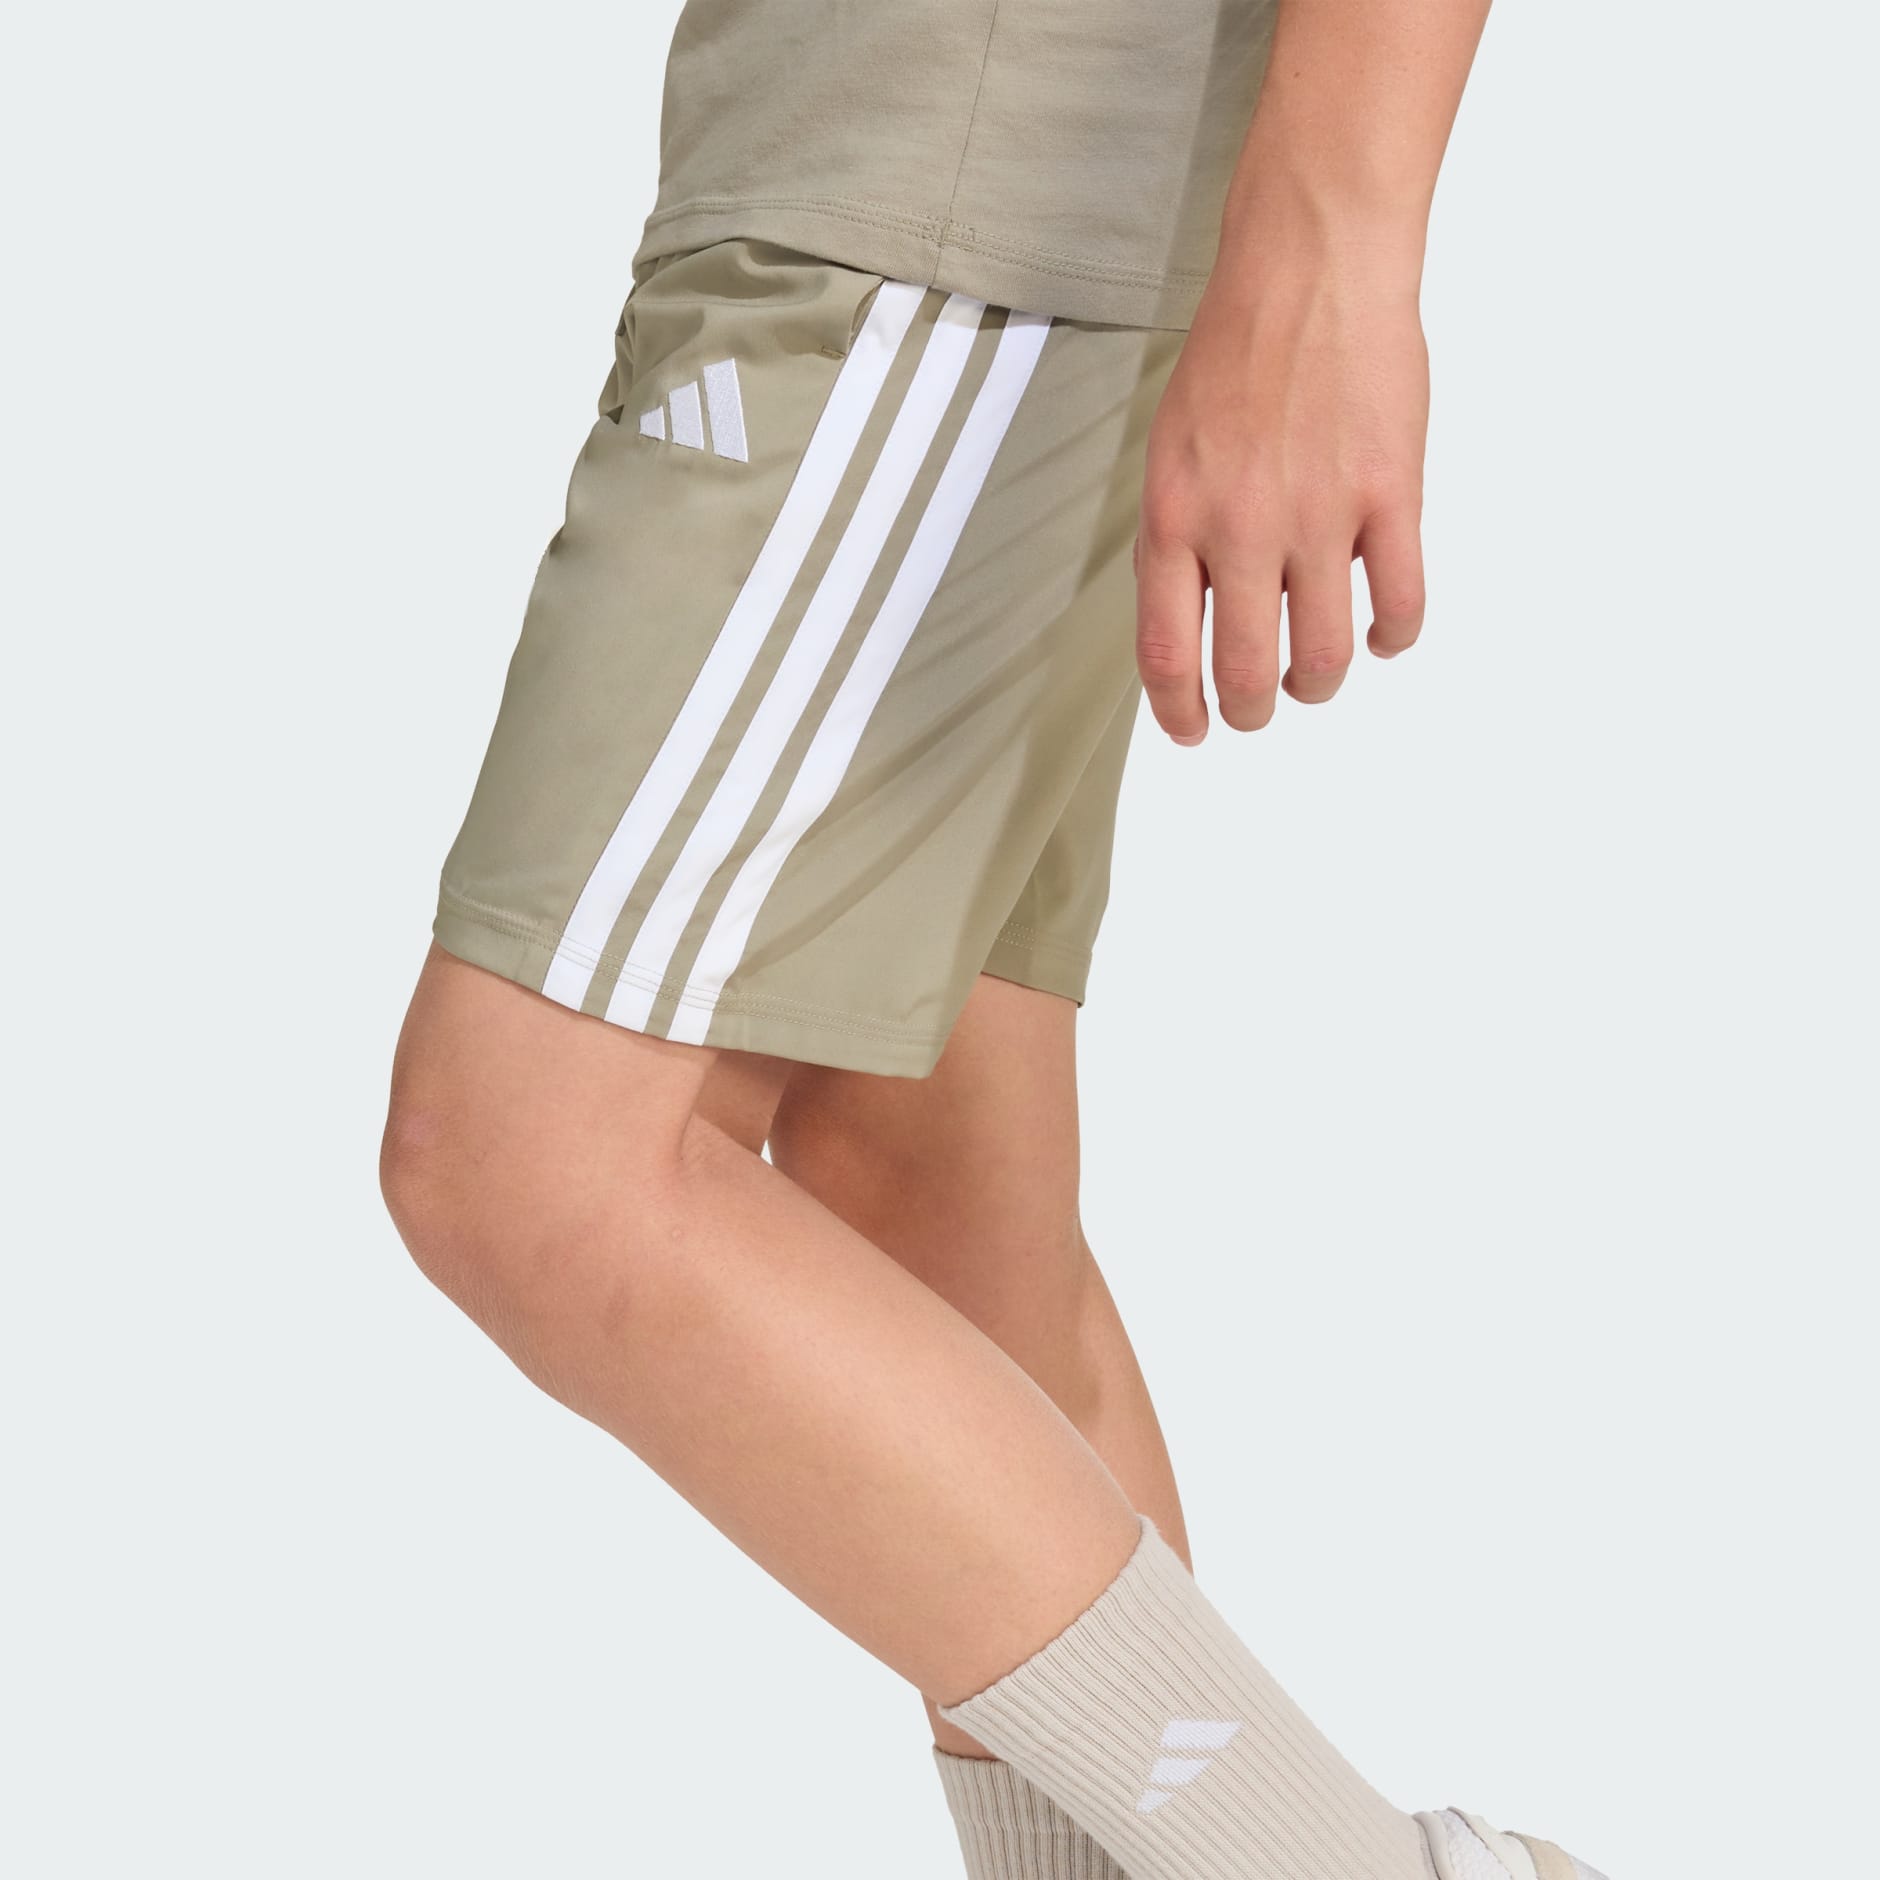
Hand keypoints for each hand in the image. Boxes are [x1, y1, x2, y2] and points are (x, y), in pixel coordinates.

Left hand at [1135, 243, 1429, 741]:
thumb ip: (1175, 540)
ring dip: (1318, 683)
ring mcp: (1321, 514)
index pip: (1169, 653)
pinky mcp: (1392, 495)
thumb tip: (1185, 621)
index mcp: (1176, 517)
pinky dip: (1393, 637)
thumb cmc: (1238, 354)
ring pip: (1325, 656)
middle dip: (1253, 709)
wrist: (1312, 269)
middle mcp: (1243, 527)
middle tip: (1260, 707)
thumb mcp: (1170, 452)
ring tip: (1315, 675)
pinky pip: (1401, 604)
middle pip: (1248, 671)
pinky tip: (1385, 632)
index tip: (1192, 730)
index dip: (1180, 712)